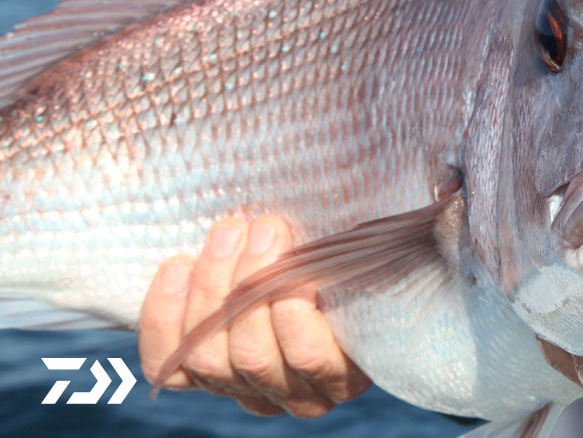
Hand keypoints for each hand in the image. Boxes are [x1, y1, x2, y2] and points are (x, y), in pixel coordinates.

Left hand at [138, 215, 370, 416]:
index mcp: (342, 372)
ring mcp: (241, 389)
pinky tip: (178, 266)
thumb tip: (402, 204)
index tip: (296, 253)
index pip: (309, 358)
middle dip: (251, 283)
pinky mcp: (196, 379)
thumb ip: (362, 251)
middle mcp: (292, 394)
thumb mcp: (360, 259)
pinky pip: (168, 361)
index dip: (293, 304)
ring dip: (211, 287)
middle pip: (253, 357)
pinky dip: (164, 314)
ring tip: (226, 233)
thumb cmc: (340, 260)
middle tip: (261, 227)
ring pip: (210, 359)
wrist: (290, 265)